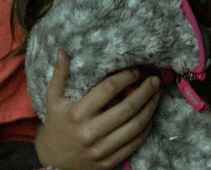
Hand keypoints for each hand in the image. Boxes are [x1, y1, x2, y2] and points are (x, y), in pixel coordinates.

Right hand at [36, 51, 162, 169]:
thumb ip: (60, 75)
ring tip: (157, 95)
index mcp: (77, 113)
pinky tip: (150, 115)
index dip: (126, 78)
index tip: (136, 71)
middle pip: (127, 108)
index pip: (108, 89)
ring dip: (150, 108)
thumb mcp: (53, 100)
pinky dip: (146, 127)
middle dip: (145, 91)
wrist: (55, 161)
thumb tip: (63, 52)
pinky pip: (135, 143)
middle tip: (155, 80)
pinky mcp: (110, 161)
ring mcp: (101, 149)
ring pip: (135, 126)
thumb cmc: (56, 125)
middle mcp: (90, 132)